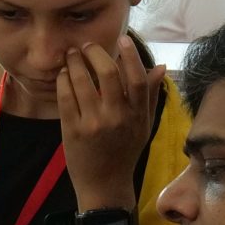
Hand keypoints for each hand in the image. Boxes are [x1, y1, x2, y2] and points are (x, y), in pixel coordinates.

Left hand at [58, 37, 159, 212]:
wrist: (104, 186)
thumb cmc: (125, 152)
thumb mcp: (143, 126)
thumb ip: (149, 96)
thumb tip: (160, 66)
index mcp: (137, 116)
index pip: (136, 79)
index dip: (130, 55)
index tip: (122, 39)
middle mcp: (117, 118)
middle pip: (107, 74)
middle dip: (95, 53)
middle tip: (87, 45)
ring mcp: (93, 124)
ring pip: (82, 82)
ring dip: (74, 62)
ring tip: (72, 55)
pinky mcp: (73, 131)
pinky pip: (66, 97)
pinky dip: (63, 80)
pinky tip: (64, 74)